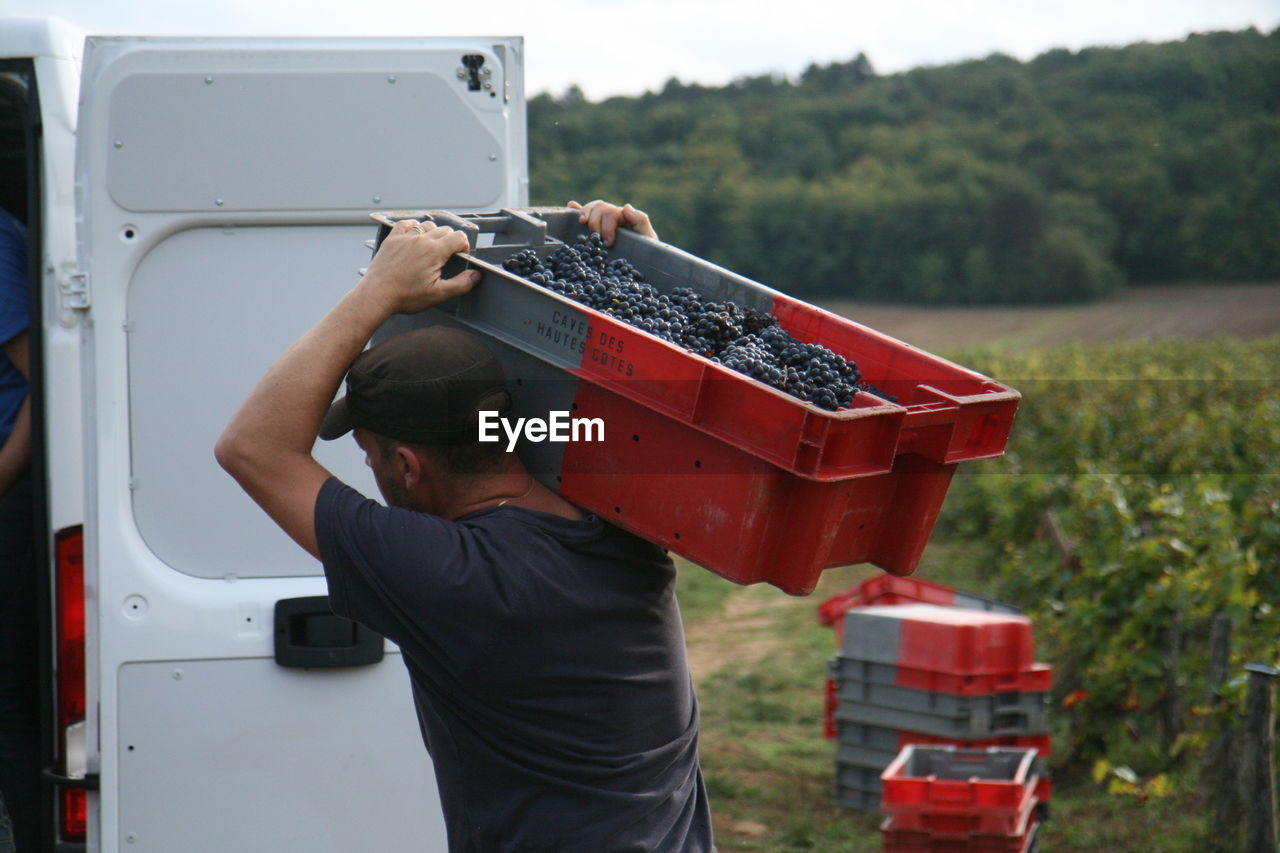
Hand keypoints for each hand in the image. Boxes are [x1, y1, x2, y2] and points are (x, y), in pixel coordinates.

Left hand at [360, 219, 479, 314]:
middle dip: (450, 242)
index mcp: (434, 251)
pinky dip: (414, 227)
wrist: (376, 295)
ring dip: (434, 234)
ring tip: (432, 250)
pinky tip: (415, 237)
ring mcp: (405, 237)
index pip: (459, 237)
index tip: (460, 258)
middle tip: (446, 258)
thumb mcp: (438, 295)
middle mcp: (420, 239)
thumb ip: (461, 284)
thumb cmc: (405, 297)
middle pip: (445, 230)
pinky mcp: (392, 239)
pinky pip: (406, 224)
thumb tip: (476, 276)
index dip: (464, 247)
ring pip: (427, 226)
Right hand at [567, 199, 657, 246]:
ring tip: (582, 223)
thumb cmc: (646, 250)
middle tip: (598, 241)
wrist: (643, 261)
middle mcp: (613, 215)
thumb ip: (640, 221)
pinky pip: (585, 213)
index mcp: (624, 216)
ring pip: (592, 209)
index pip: (610, 212)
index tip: (608, 243)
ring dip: (584, 213)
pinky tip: (570, 206)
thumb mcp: (648, 237)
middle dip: (596, 223)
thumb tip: (625, 207)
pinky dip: (577, 209)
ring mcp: (603, 220)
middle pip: (599, 208)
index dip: (607, 226)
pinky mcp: (596, 228)